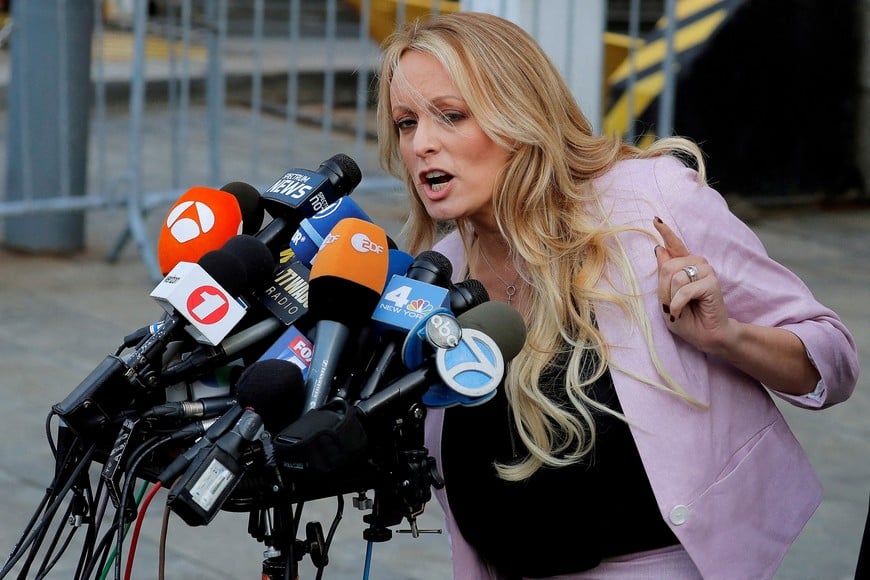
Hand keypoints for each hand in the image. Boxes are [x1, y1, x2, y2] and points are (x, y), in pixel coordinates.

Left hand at [653, 217, 732, 354]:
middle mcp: (697, 264)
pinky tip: (682, 312)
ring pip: (675, 277)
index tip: (656, 220)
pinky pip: (684, 289)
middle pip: (667, 267)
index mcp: (685, 267)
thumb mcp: (666, 297)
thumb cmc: (687, 319)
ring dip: (671, 298)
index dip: (666, 232)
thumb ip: (664, 275)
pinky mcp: (712, 282)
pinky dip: (678, 304)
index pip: (675, 246)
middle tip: (674, 305)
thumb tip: (660, 249)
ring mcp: (706, 271)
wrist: (706, 336)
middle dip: (664, 290)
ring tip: (681, 308)